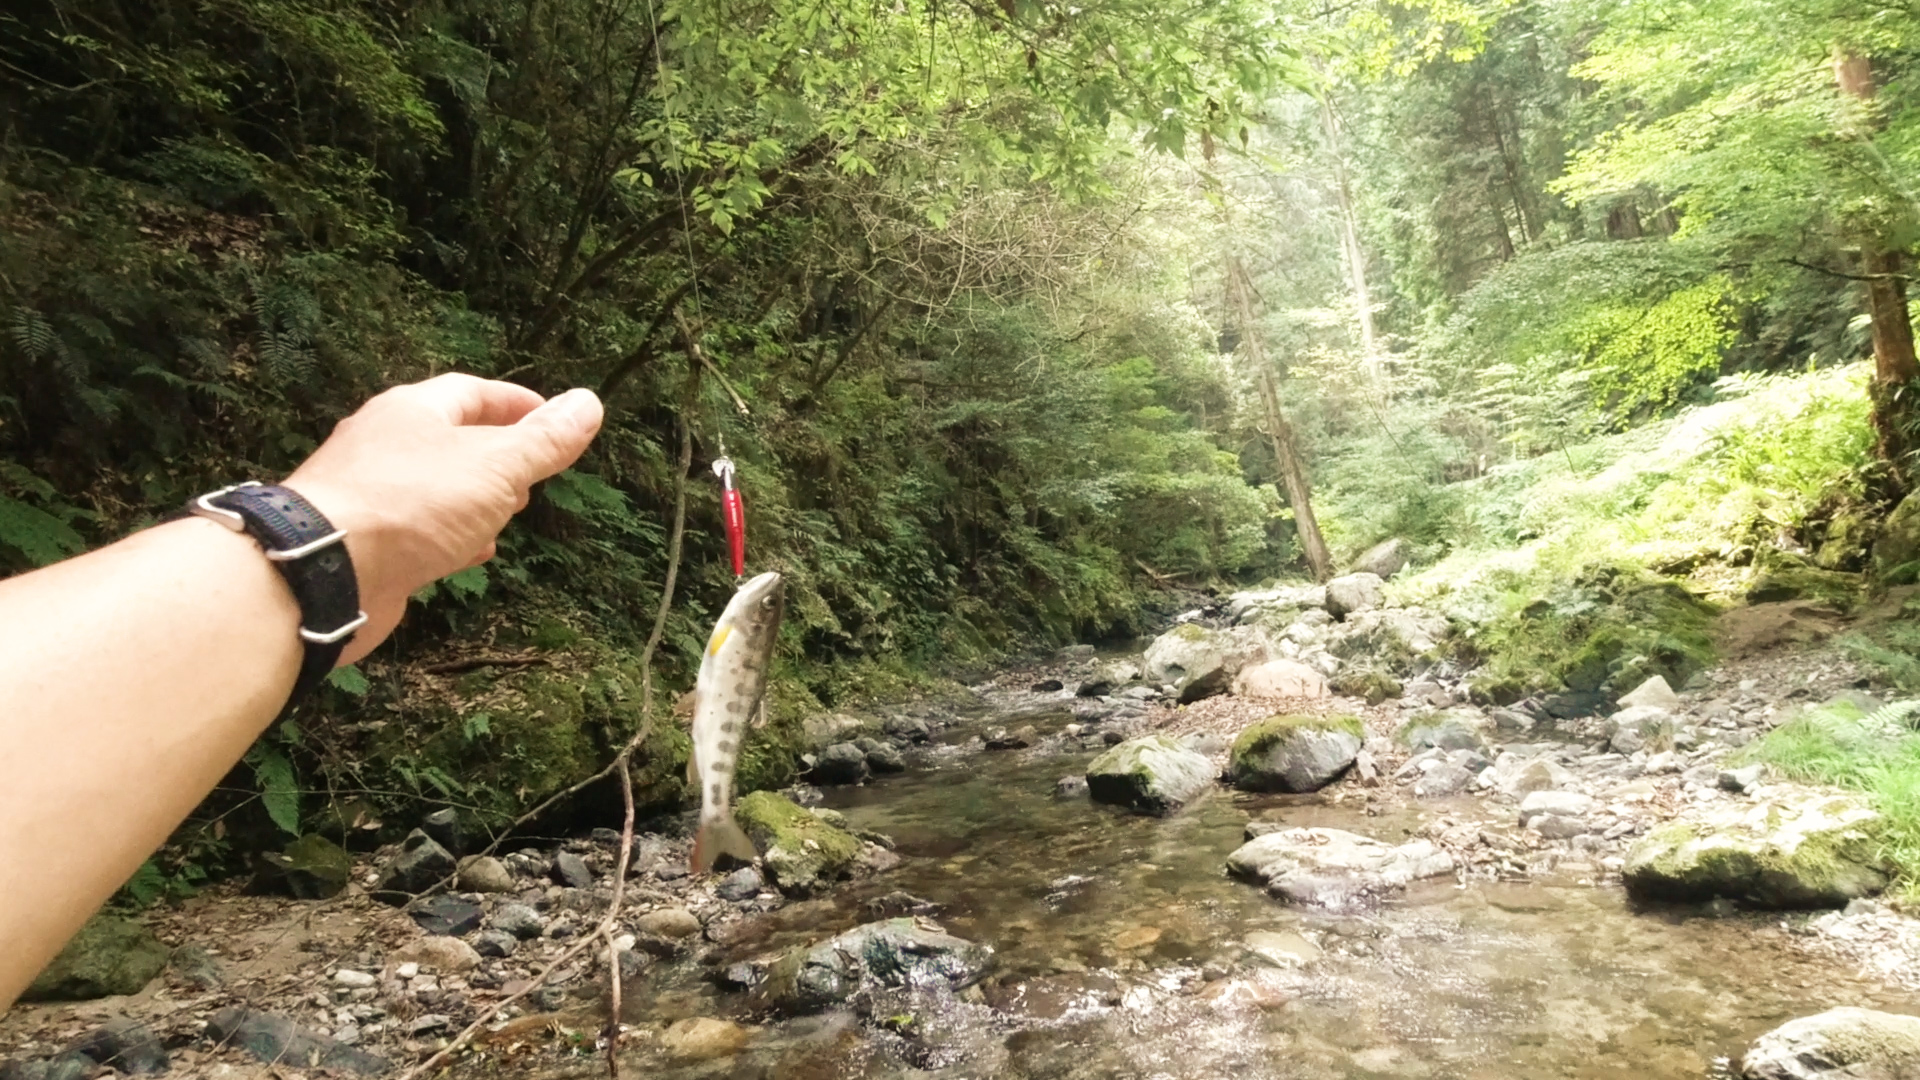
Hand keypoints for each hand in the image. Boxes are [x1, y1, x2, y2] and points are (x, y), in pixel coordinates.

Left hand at [285, 374, 603, 664]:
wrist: (322, 572)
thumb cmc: (410, 505)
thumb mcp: (495, 467)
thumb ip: (543, 441)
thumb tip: (588, 404)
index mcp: (413, 411)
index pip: (473, 392)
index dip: (517, 403)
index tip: (555, 417)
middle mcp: (385, 444)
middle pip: (450, 437)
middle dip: (497, 451)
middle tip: (536, 468)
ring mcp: (370, 494)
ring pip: (434, 485)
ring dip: (475, 496)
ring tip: (512, 510)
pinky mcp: (364, 541)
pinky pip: (417, 528)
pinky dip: (452, 533)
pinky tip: (473, 551)